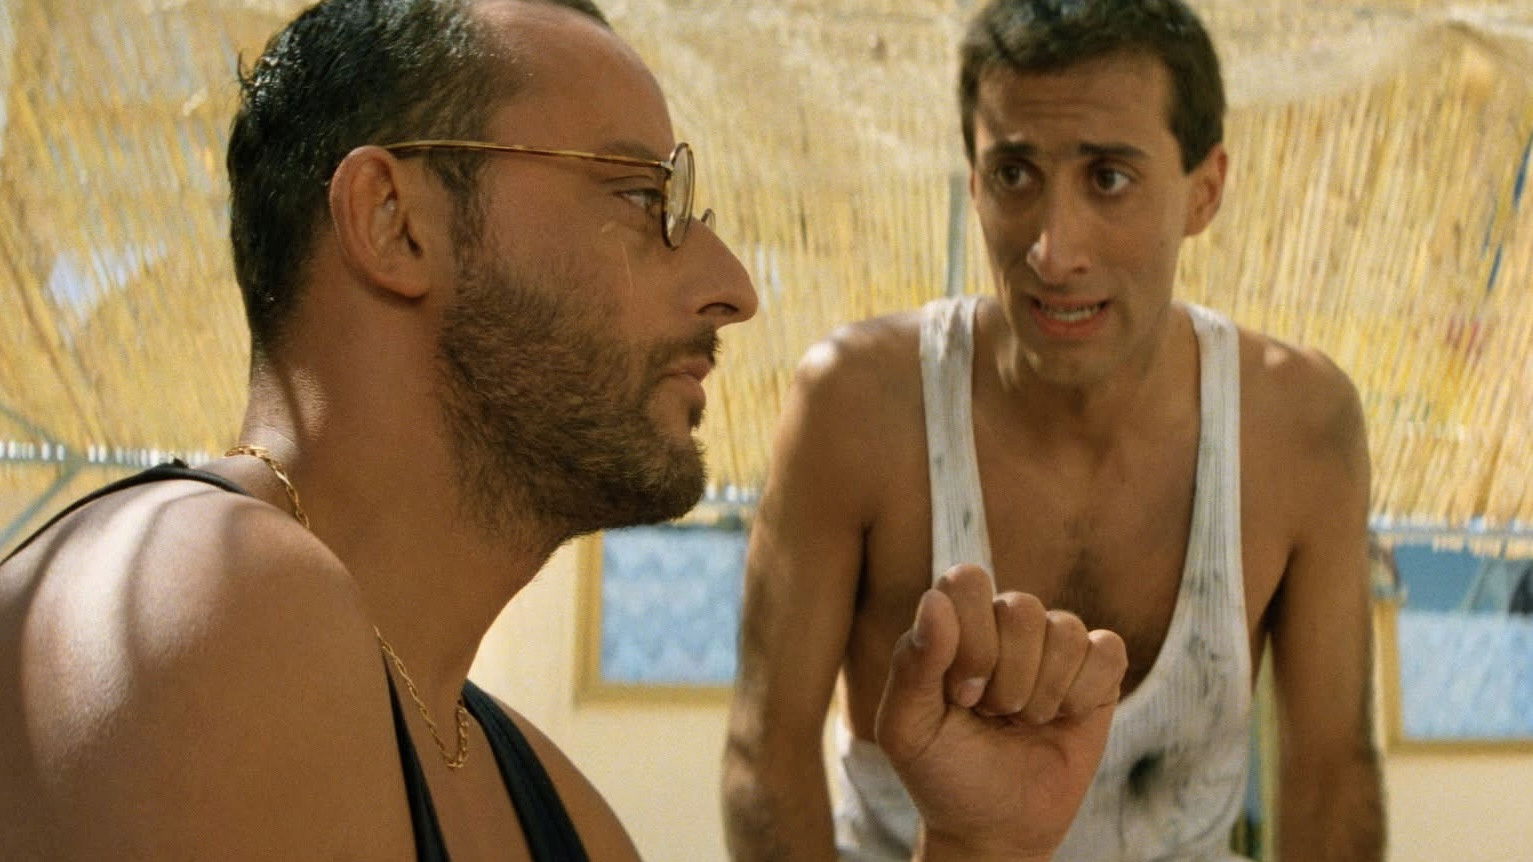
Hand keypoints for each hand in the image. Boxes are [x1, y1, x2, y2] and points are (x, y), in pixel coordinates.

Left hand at [875, 564, 1126, 861]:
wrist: (994, 825)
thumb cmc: (943, 771)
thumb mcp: (908, 728)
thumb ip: (913, 664)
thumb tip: (935, 601)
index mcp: (952, 621)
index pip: (968, 582)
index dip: (971, 640)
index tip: (962, 695)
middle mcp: (1002, 622)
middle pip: (1021, 609)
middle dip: (1008, 678)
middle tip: (993, 714)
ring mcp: (1052, 643)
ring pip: (1065, 630)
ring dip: (1043, 694)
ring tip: (1023, 721)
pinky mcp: (1097, 670)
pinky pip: (1106, 650)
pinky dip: (1084, 694)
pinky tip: (1063, 717)